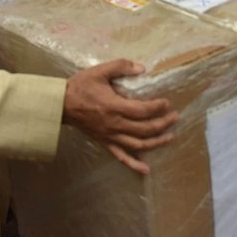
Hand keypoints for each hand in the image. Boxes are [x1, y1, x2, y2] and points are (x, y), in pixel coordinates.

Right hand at [63, 59, 178, 173]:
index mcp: (114, 106)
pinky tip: (146, 169)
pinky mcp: (105, 142)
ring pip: (138, 145)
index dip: (158, 107)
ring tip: (170, 136)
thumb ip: (121, 67)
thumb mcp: (100, 71)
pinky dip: (134, 164)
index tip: (167, 102)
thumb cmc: (81, 86)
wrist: (61, 104)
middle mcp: (115, 124)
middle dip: (163, 123)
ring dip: (156, 142)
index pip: (142, 110)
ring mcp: (110, 136)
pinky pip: (121, 157)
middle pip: (145, 129)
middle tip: (175, 117)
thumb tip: (142, 68)